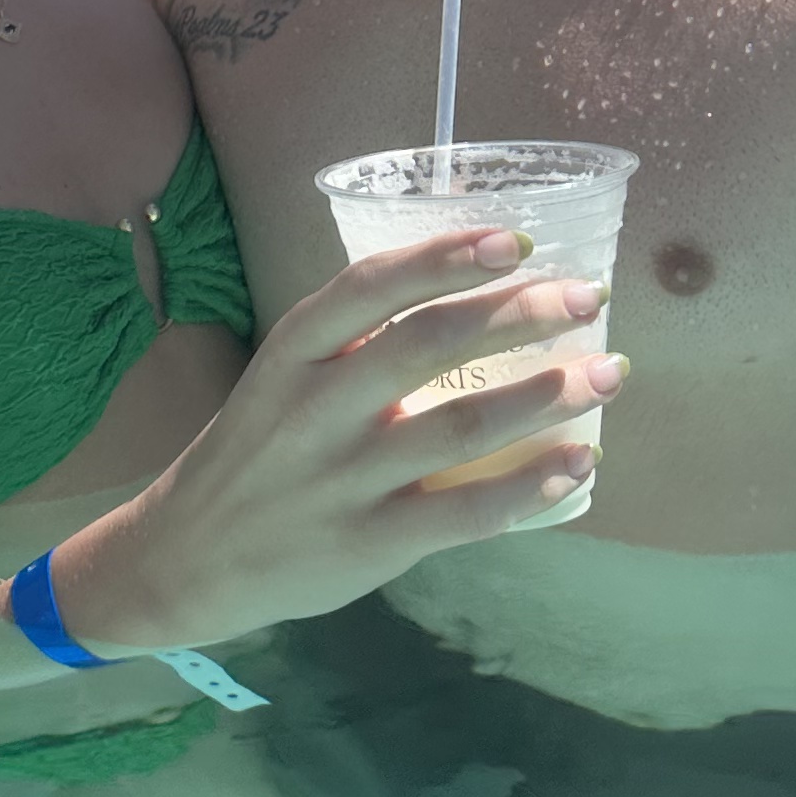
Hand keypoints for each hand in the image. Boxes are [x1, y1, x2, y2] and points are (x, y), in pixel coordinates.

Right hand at [51, 229, 621, 656]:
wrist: (188, 557)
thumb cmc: (258, 453)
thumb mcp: (285, 378)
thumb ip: (361, 346)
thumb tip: (481, 300)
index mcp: (295, 350)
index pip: (375, 285)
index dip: (448, 256)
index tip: (516, 239)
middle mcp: (317, 406)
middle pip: (433, 343)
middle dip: (521, 313)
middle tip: (588, 297)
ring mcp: (344, 478)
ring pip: (463, 426)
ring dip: (547, 395)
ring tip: (607, 374)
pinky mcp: (369, 543)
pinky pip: (465, 511)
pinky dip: (529, 486)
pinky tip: (577, 464)